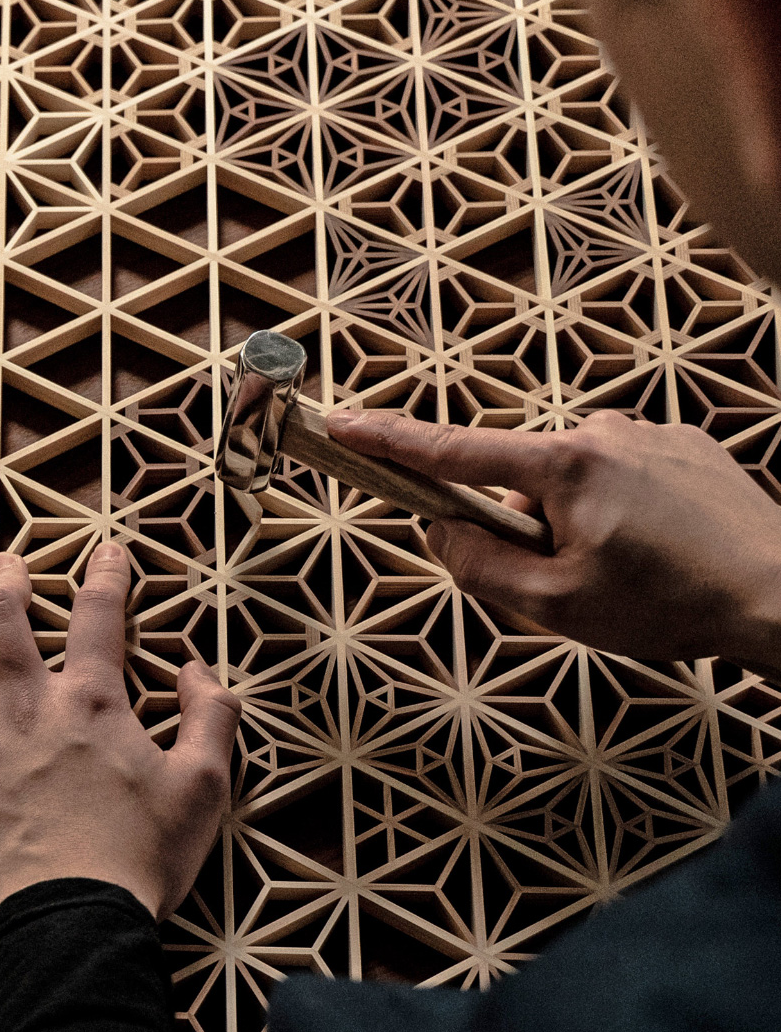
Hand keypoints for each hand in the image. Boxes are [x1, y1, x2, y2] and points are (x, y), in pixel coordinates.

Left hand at [0, 543, 239, 928]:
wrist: (70, 920)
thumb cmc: (139, 859)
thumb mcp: (202, 787)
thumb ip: (209, 718)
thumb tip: (196, 669)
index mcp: (91, 702)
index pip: (98, 616)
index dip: (105, 575)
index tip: (108, 551)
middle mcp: (26, 706)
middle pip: (3, 617)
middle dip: (5, 580)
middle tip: (5, 562)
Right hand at [327, 409, 780, 668]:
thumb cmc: (674, 606)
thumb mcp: (555, 606)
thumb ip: (479, 566)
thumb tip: (442, 530)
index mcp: (563, 466)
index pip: (451, 450)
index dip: (388, 441)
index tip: (342, 425)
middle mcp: (603, 432)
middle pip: (521, 481)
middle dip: (528, 528)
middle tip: (574, 583)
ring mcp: (650, 434)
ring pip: (575, 483)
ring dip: (581, 524)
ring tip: (635, 575)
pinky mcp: (688, 445)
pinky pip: (625, 476)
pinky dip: (627, 514)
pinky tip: (665, 553)